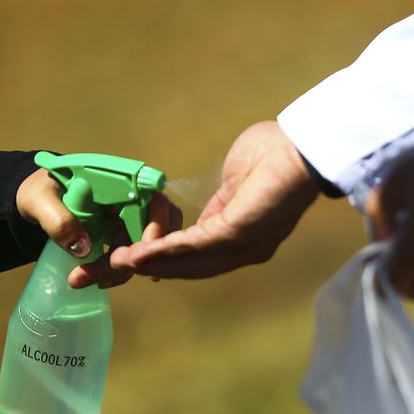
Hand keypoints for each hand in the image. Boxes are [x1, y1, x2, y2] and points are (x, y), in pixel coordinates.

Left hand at [15, 166, 182, 288]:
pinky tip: (107, 280)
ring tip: (97, 281)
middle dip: (139, 255)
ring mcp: (130, 215)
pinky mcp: (125, 232)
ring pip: (148, 243)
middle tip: (107, 276)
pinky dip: (126, 268)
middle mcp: (131, 195)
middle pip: (155, 225)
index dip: (155, 225)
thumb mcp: (40, 201)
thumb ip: (58, 220)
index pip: (151, 198)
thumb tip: (84, 249)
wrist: (39, 201)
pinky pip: (135, 252)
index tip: (138, 254)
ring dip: (129, 266)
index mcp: (116, 178)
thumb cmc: (40, 192)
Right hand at [105, 121, 318, 278]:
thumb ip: (216, 206)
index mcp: (244, 237)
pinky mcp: (240, 230)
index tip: (131, 261)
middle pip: (190, 268)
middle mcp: (246, 249)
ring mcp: (245, 243)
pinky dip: (166, 250)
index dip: (164, 262)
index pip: (199, 258)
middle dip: (149, 268)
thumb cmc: (273, 154)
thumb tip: (199, 220)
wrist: (301, 144)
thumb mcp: (233, 185)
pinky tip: (140, 251)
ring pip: (190, 261)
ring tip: (118, 262)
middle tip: (112, 269)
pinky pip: (196, 245)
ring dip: (152, 262)